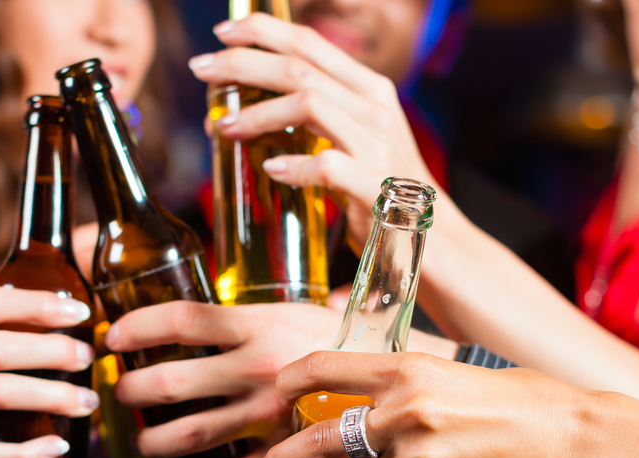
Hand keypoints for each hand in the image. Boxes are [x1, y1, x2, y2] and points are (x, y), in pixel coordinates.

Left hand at [105, 300, 341, 457]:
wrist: (404, 377)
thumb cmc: (343, 339)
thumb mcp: (292, 313)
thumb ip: (245, 319)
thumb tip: (193, 319)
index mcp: (259, 327)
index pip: (184, 320)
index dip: (139, 327)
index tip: (112, 337)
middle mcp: (257, 371)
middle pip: (173, 382)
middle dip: (133, 391)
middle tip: (120, 394)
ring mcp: (268, 417)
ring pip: (191, 435)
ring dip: (153, 443)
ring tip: (141, 443)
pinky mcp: (283, 455)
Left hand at [189, 13, 436, 247]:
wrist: (437, 243)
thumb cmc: (384, 193)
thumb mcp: (354, 143)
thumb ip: (313, 121)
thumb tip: (241, 114)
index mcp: (368, 91)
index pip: (310, 44)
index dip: (262, 32)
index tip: (220, 35)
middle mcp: (374, 109)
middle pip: (299, 67)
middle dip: (243, 63)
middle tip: (202, 70)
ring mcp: (378, 147)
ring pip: (309, 105)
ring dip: (257, 113)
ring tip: (223, 127)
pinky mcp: (377, 189)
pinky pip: (328, 166)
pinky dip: (294, 165)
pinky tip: (270, 169)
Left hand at [251, 351, 590, 457]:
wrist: (569, 432)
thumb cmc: (510, 395)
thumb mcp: (445, 367)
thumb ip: (397, 374)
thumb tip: (352, 377)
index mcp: (403, 369)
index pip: (323, 367)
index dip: (289, 381)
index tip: (272, 395)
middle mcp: (405, 412)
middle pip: (322, 438)